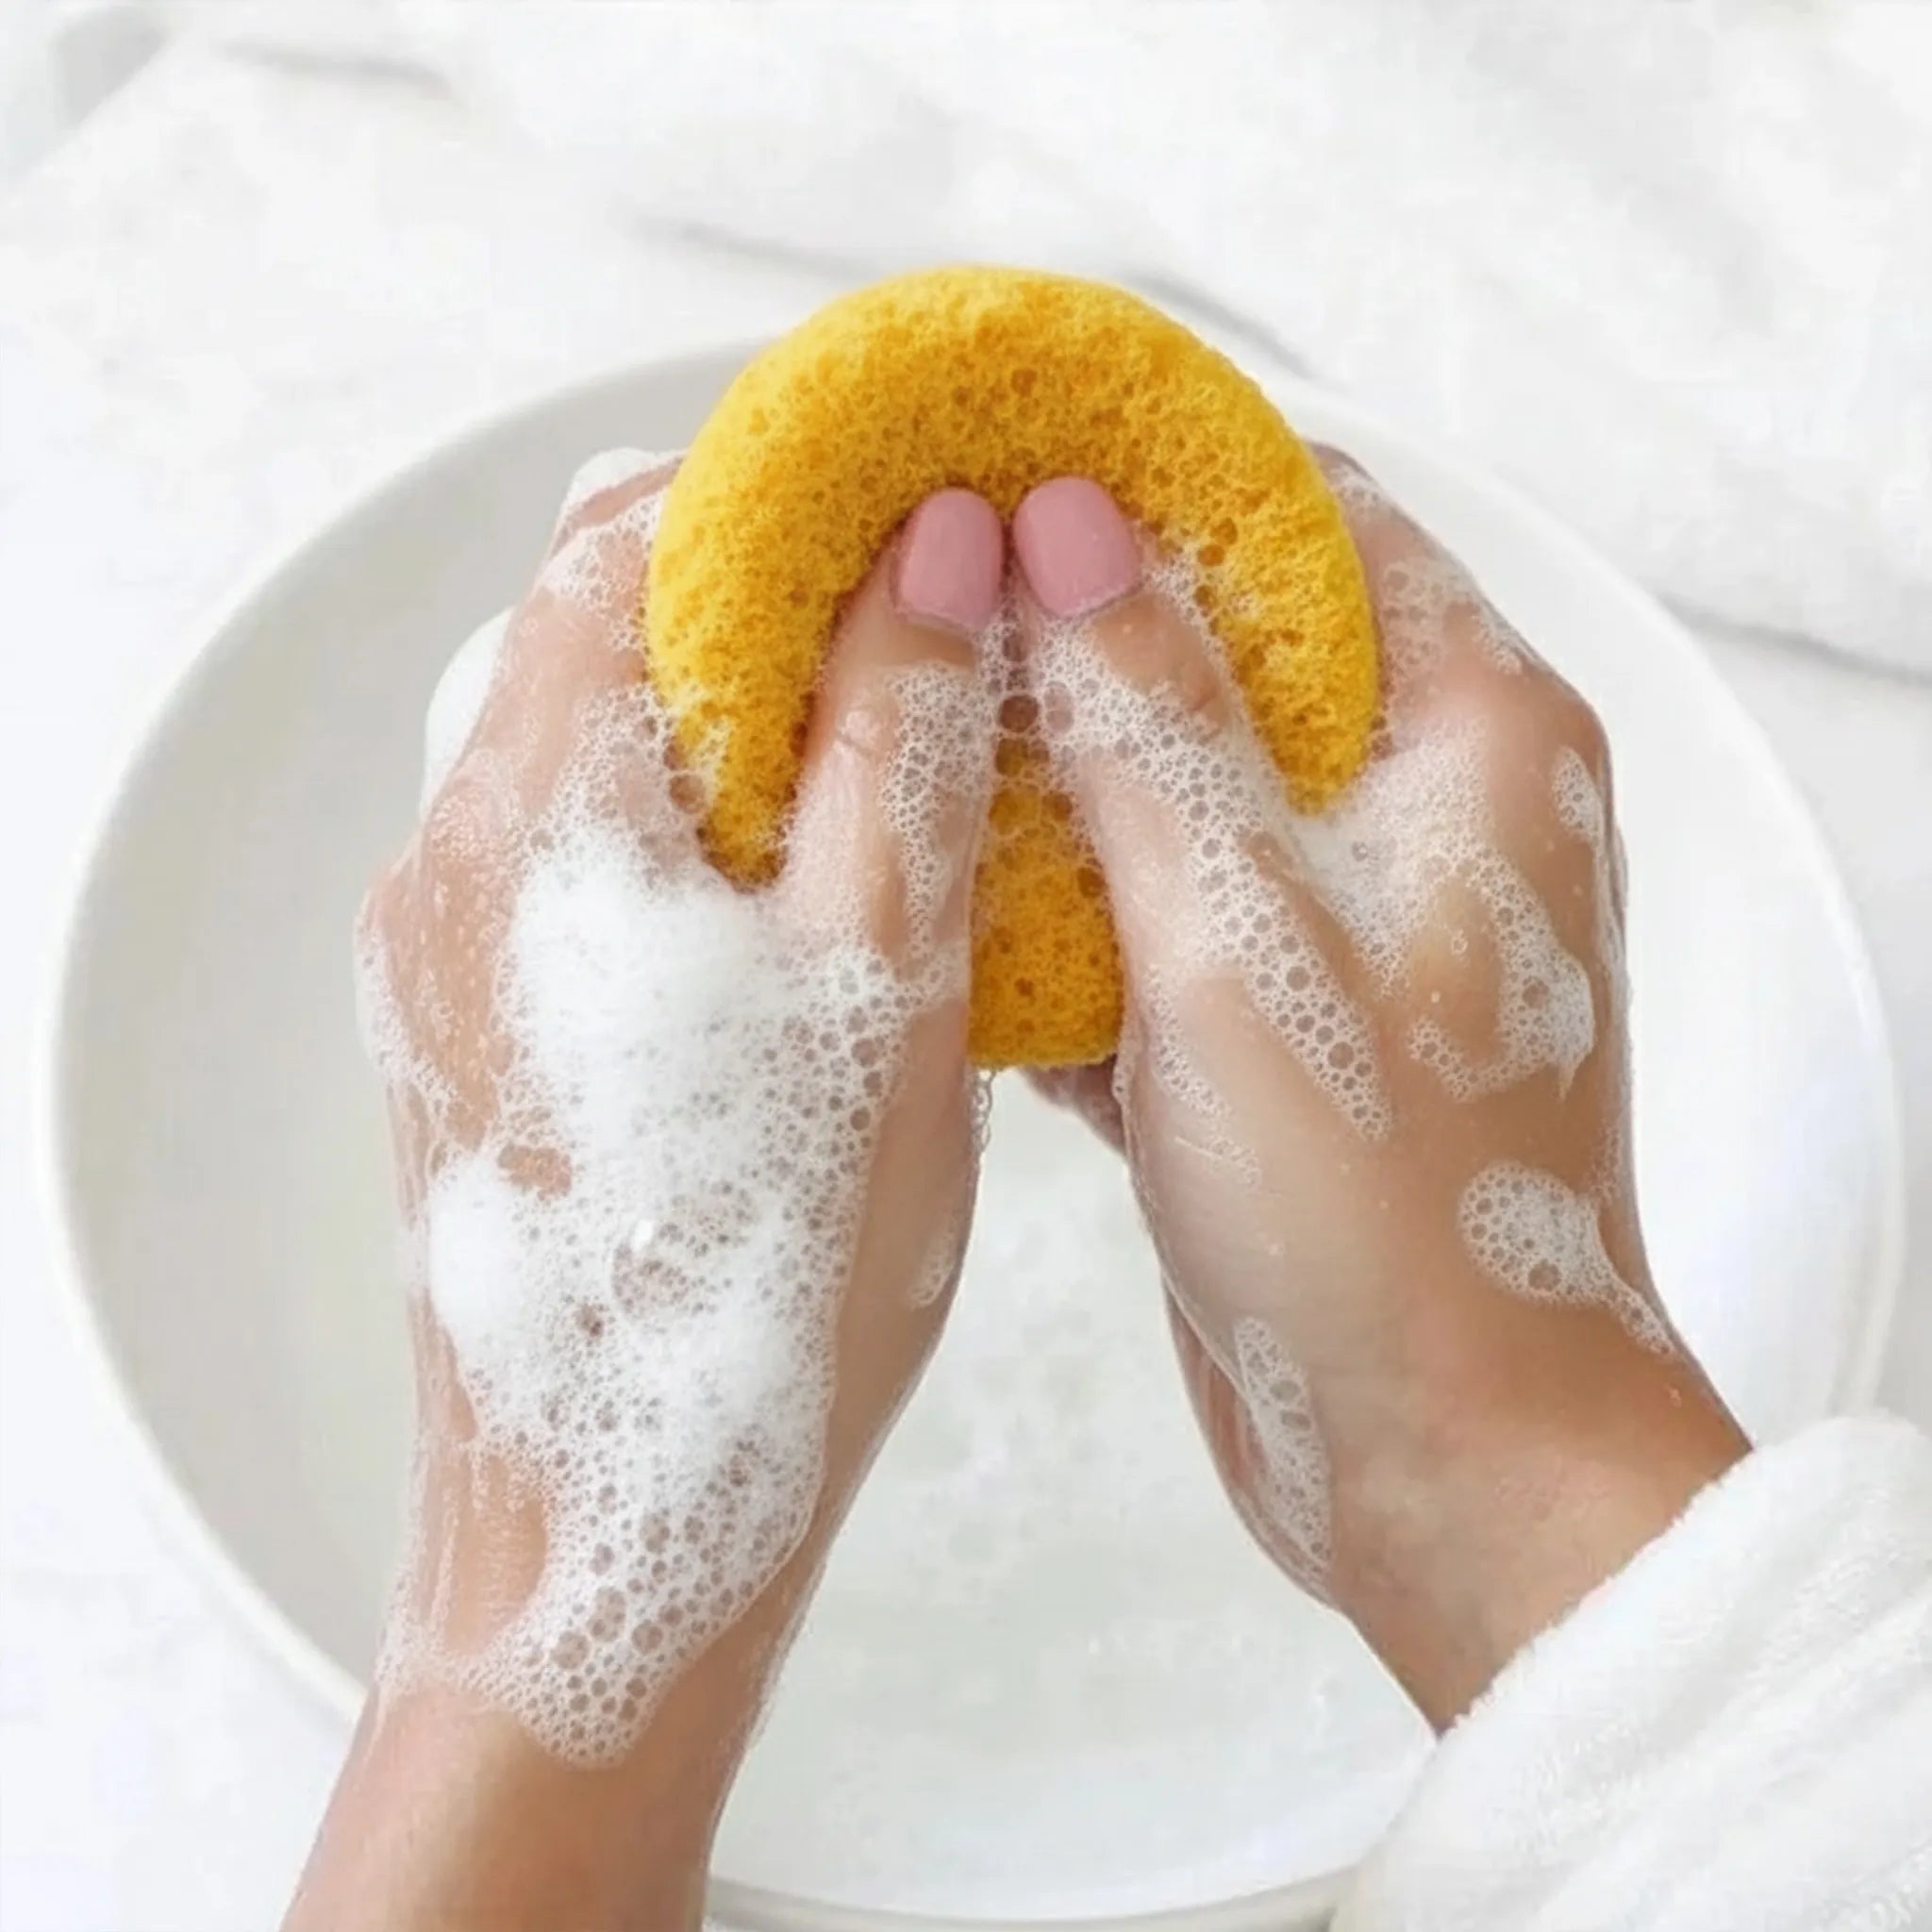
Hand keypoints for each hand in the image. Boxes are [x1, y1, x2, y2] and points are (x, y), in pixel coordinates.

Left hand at [287, 461, 1006, 1930]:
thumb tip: (936, 551)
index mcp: (537, 820)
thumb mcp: (888, 982)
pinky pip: (577, 854)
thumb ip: (906, 737)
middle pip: (590, 631)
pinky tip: (813, 867)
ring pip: (589, 743)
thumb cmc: (770, 1285)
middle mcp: (451, 867)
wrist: (614, 1544)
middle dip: (761, 583)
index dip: (775, 476)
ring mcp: (445, 956)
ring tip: (895, 720)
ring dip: (733, 699)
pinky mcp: (472, 1034)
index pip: (624, 540)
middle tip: (926, 593)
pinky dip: (694, 810)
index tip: (911, 470)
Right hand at [1013, 466, 1748, 1727]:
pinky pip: (1154, 913)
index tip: (1006, 452)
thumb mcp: (1241, 936)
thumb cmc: (1388, 1213)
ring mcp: (1345, 921)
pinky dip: (1062, 911)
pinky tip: (945, 910)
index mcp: (1476, 742)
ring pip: (1175, 789)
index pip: (1321, 520)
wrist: (1444, 1456)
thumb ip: (1146, 720)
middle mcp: (1425, 812)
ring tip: (894, 737)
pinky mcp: (1276, 1020)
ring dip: (1051, 779)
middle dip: (1073, 632)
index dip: (1161, 472)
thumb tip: (1062, 528)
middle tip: (914, 596)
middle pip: (1230, 650)